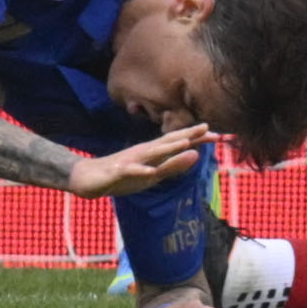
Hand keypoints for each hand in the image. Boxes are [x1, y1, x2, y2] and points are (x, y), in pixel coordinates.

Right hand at [65, 123, 208, 199]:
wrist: (87, 178)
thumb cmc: (122, 176)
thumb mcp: (152, 175)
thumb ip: (173, 166)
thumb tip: (197, 155)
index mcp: (153, 153)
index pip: (178, 144)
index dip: (198, 140)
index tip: (219, 135)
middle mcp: (143, 152)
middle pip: (168, 142)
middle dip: (188, 135)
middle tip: (208, 128)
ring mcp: (130, 161)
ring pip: (151, 153)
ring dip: (168, 148)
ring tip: (185, 143)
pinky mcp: (117, 172)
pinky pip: (130, 171)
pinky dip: (141, 171)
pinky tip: (150, 171)